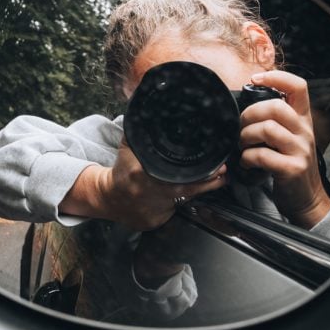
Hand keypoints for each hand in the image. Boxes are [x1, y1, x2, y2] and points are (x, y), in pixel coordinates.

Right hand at [93, 140, 226, 229]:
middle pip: (187, 189)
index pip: (176, 173)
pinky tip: (192, 195)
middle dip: (208, 182)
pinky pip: (176, 211)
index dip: (199, 172)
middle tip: (223, 173)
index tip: (216, 166)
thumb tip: (152, 108)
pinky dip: (184, 203)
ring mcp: (153, 209)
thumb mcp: (129, 146)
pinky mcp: (155, 221)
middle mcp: (149, 192)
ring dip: (203, 191)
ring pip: (185, 202)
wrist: (107, 197)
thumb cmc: (122, 170)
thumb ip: (142, 130)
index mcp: (141, 172)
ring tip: (218, 180)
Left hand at [238, 70, 329, 227]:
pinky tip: (246, 163)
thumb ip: (275, 121)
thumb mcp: (289, 138)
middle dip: (250, 114)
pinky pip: (263, 156)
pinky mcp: (292, 169)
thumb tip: (244, 108)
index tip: (255, 79)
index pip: (299, 86)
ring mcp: (300, 150)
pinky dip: (248, 158)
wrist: (307, 198)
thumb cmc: (290, 165)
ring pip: (267, 129)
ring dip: (246, 136)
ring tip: (242, 145)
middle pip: (275, 107)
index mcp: (303, 120)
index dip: (277, 77)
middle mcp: (305, 131)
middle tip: (241, 127)